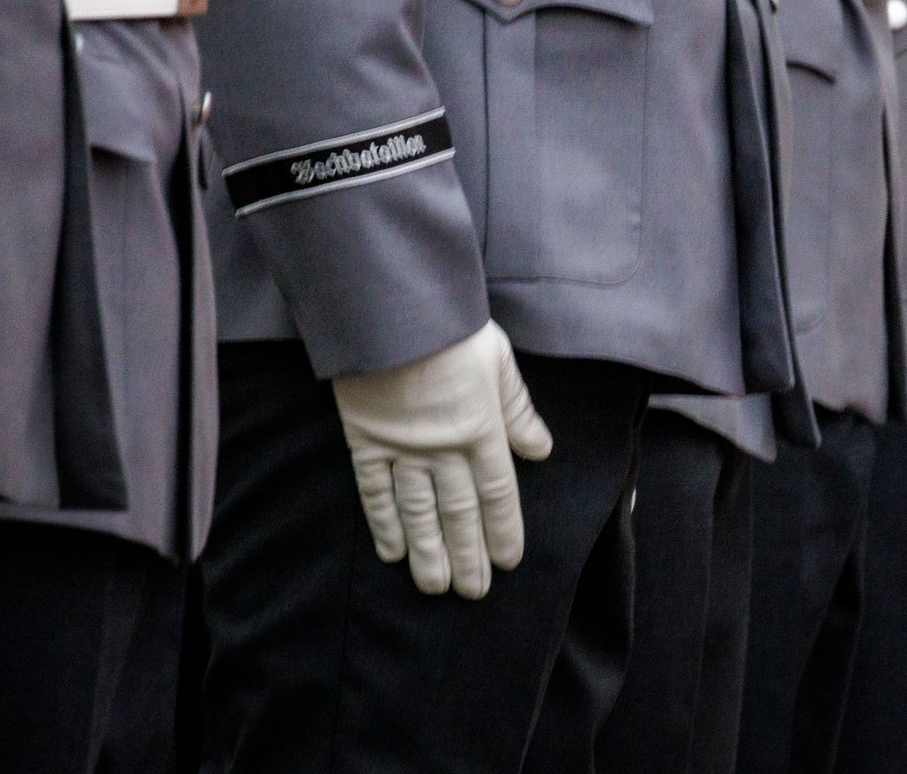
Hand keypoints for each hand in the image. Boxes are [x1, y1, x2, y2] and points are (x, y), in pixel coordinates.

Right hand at [331, 321, 553, 598]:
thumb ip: (519, 411)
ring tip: (435, 587)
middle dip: (468, 556)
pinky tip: (392, 552)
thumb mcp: (500, 363)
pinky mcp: (366, 443)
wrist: (390, 313)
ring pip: (418, 513)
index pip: (497, 494)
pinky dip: (384, 524)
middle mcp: (442, 450)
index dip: (503, 531)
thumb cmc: (452, 331)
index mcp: (481, 431)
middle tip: (473, 592)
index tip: (508, 562)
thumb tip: (540, 450)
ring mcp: (401, 450)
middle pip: (458, 513)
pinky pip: (375, 493)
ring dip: (428, 553)